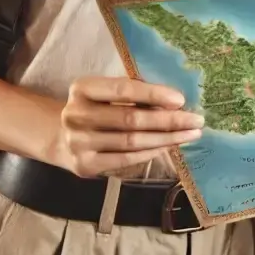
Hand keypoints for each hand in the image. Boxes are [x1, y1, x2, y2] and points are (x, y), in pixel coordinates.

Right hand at [51, 77, 203, 177]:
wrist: (59, 136)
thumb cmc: (94, 106)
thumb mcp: (104, 92)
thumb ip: (132, 93)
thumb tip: (174, 99)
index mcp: (82, 88)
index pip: (123, 90)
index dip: (153, 94)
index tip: (181, 99)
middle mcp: (76, 115)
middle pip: (131, 119)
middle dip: (169, 120)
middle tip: (196, 120)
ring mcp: (79, 143)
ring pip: (132, 142)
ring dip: (166, 139)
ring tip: (190, 134)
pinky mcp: (85, 166)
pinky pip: (126, 159)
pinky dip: (151, 152)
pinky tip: (169, 146)